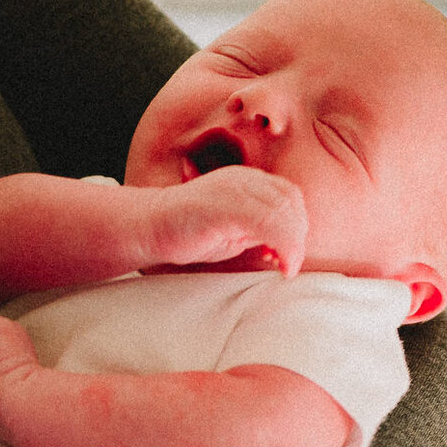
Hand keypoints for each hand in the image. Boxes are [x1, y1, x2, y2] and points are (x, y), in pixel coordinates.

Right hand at [140, 166, 308, 277]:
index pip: (289, 195)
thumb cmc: (188, 232)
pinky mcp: (224, 203)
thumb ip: (259, 230)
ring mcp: (233, 188)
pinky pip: (267, 220)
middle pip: (291, 201)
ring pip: (283, 211)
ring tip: (284, 266)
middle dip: (298, 237)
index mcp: (247, 181)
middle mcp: (243, 179)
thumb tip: (287, 246)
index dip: (298, 224)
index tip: (287, 253)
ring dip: (293, 243)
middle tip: (288, 264)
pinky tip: (275, 262)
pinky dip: (281, 244)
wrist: (149, 226)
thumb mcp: (233, 230)